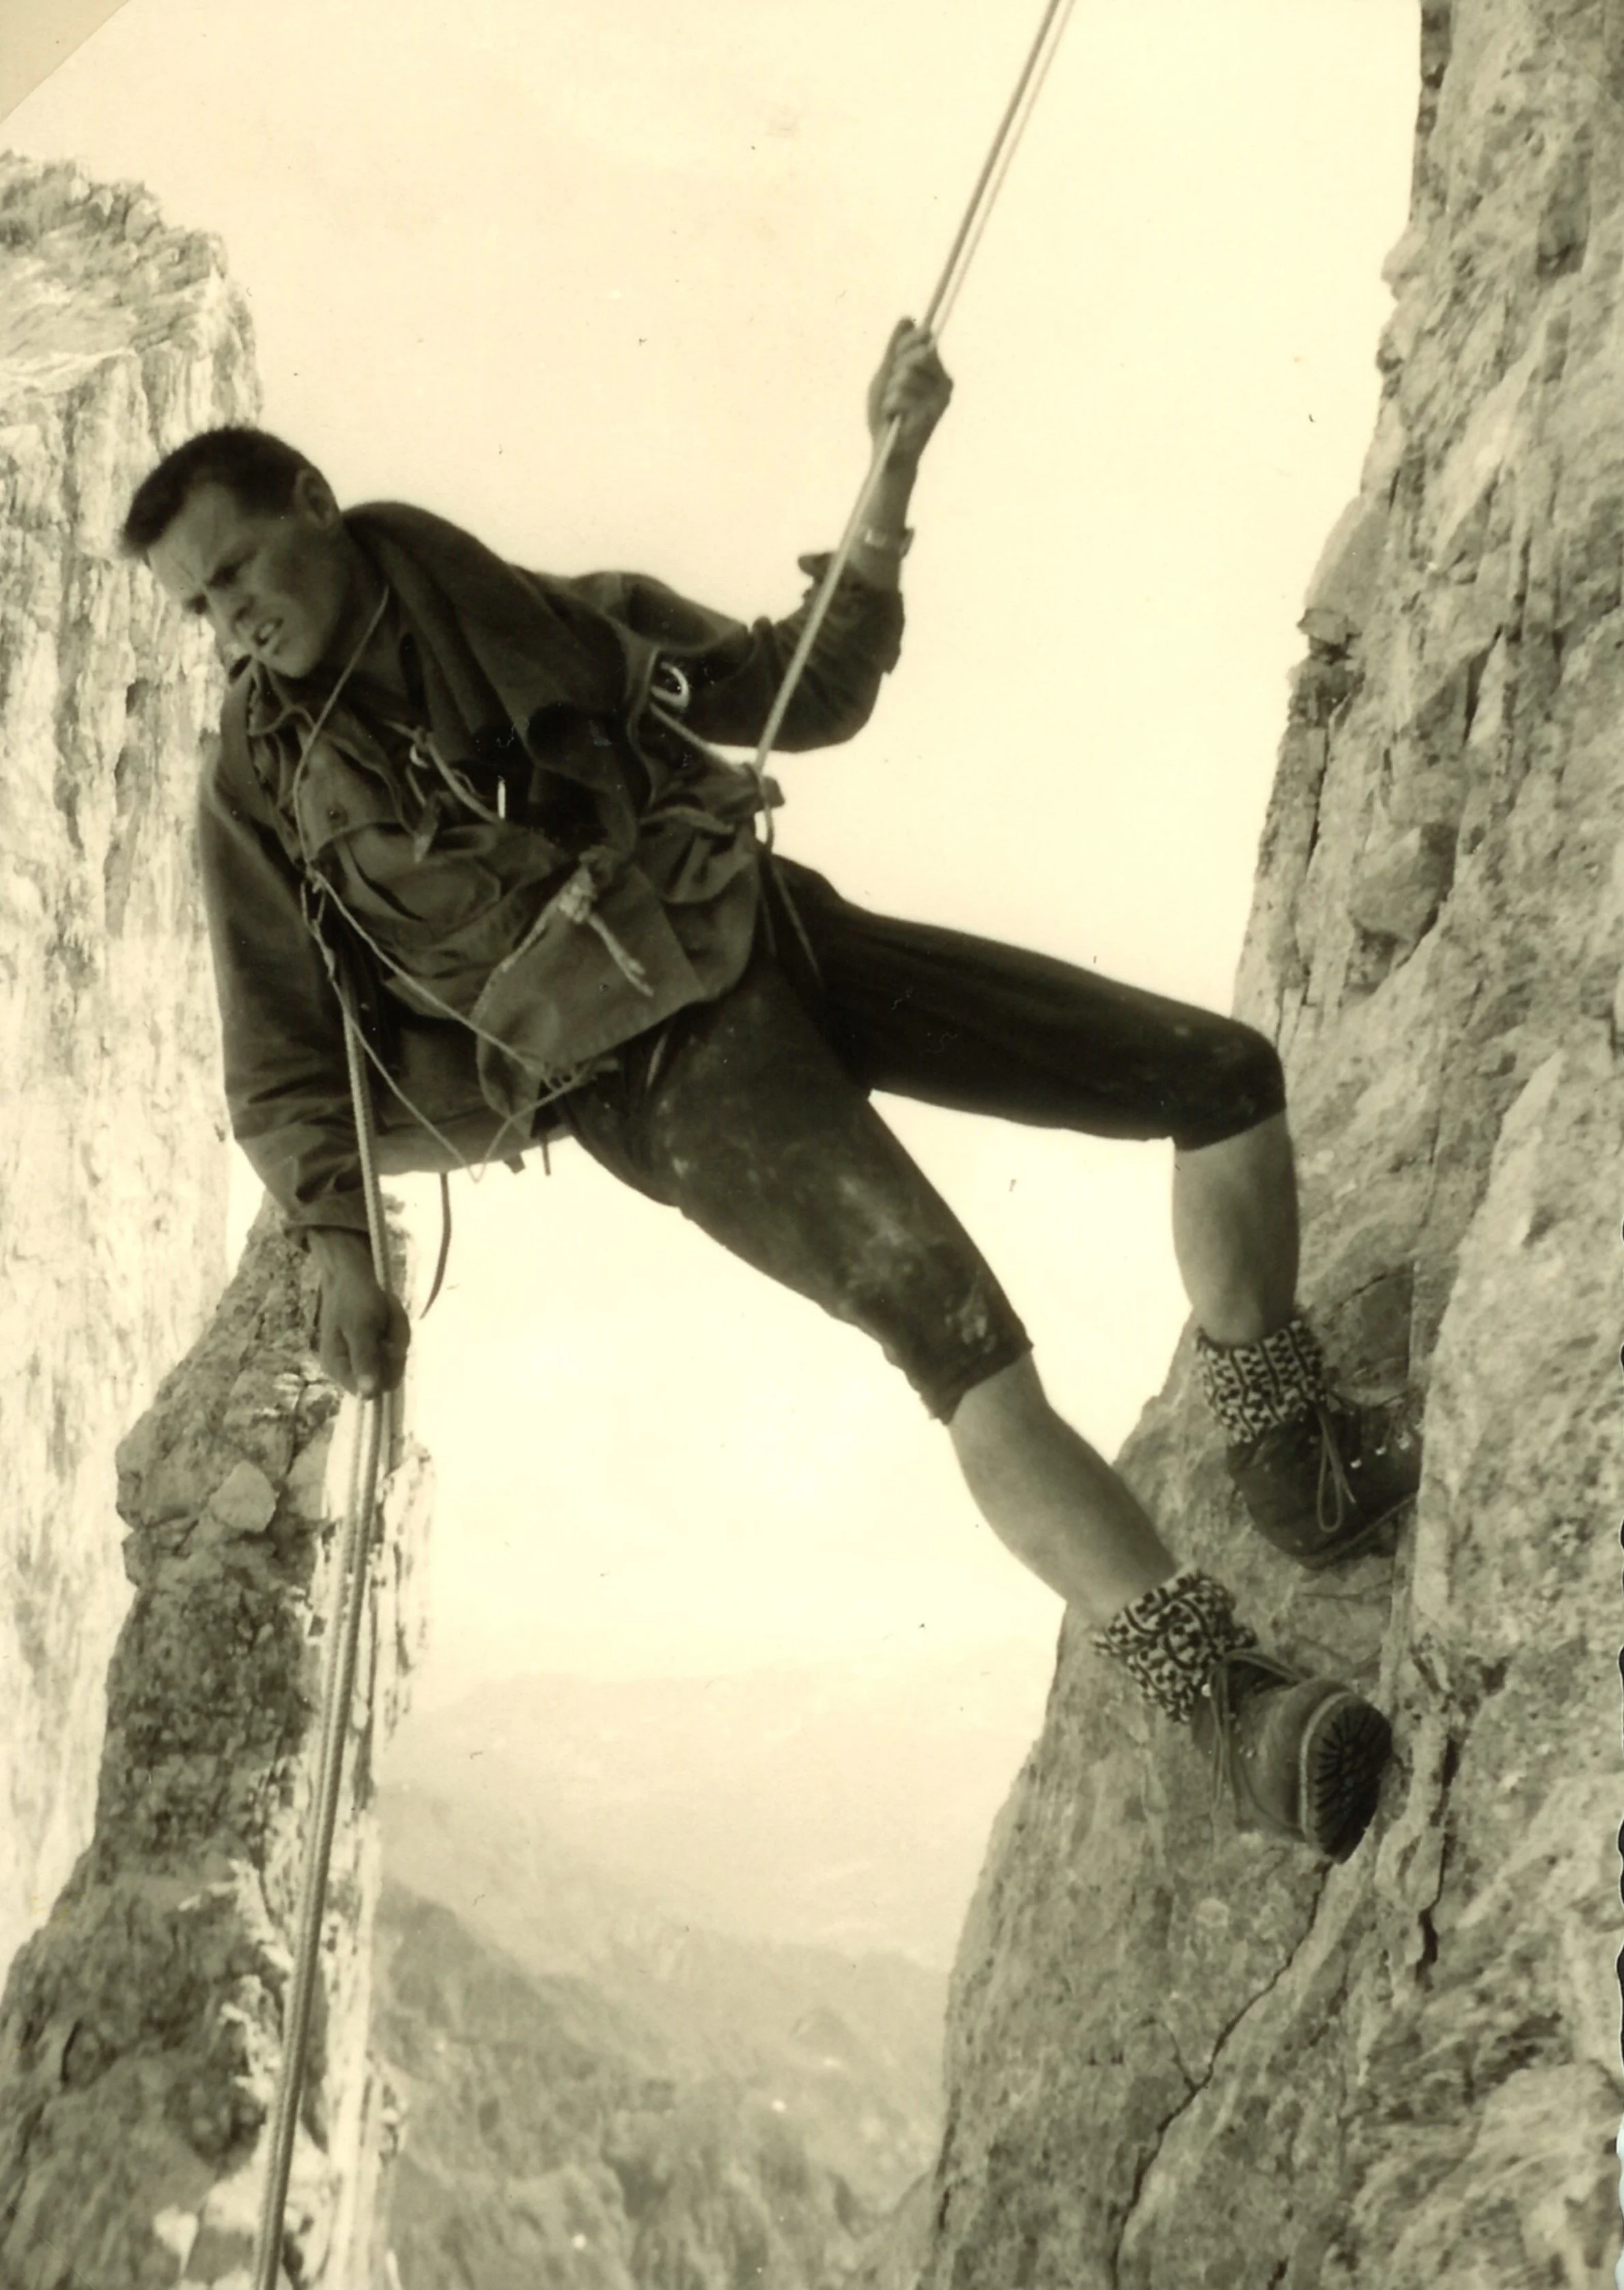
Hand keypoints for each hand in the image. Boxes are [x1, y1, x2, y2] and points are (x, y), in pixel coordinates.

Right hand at [313, 1232, 409, 1397]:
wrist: (352, 1271)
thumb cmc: (353, 1297)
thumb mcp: (361, 1327)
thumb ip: (364, 1360)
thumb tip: (368, 1396)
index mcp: (338, 1368)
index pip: (373, 1390)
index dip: (387, 1368)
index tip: (386, 1341)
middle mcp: (351, 1368)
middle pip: (389, 1374)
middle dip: (395, 1344)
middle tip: (387, 1319)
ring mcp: (365, 1355)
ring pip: (397, 1357)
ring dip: (398, 1331)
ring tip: (387, 1310)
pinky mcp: (375, 1344)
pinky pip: (396, 1344)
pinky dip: (398, 1326)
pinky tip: (389, 1311)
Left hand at [866, 319, 952, 467]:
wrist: (889, 452)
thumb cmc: (887, 414)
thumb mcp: (886, 375)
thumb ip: (895, 349)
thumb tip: (907, 318)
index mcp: (935, 369)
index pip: (923, 337)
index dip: (904, 344)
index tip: (893, 362)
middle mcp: (944, 380)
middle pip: (916, 353)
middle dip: (895, 370)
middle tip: (892, 390)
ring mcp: (941, 398)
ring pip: (905, 376)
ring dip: (889, 393)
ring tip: (892, 409)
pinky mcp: (933, 414)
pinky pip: (899, 396)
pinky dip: (889, 407)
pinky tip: (895, 419)